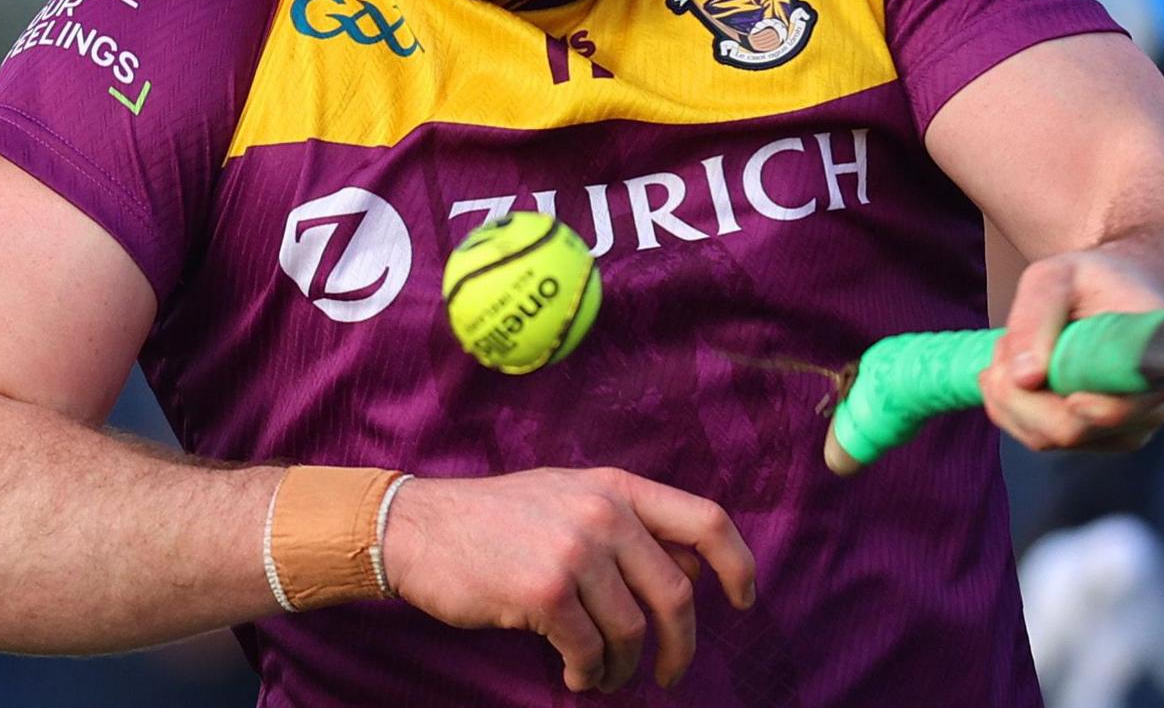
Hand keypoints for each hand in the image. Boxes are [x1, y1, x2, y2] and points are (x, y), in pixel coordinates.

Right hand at [378, 467, 756, 693]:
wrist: (420, 529)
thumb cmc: (500, 520)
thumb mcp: (572, 497)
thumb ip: (629, 525)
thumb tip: (693, 573)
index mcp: (618, 487)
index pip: (706, 520)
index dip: (738, 564)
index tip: (743, 600)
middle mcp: (605, 514)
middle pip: (677, 592)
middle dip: (680, 645)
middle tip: (670, 674)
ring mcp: (576, 551)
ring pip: (632, 630)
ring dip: (624, 667)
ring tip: (603, 676)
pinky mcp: (545, 592)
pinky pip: (589, 649)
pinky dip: (588, 672)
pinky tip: (575, 675)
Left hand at [980, 250, 1163, 452]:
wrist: (1114, 296)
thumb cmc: (1089, 282)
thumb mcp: (1056, 276)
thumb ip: (1037, 316)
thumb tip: (1024, 378)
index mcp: (1153, 357)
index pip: (1130, 403)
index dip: (1098, 409)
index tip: (1070, 397)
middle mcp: (1150, 405)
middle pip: (1070, 430)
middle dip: (1016, 392)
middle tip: (1004, 342)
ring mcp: (1124, 430)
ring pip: (1046, 438)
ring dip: (1010, 395)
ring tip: (1014, 346)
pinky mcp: (1094, 440)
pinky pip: (1038, 438)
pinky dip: (1012, 407)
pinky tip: (1018, 371)